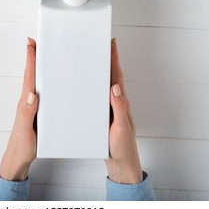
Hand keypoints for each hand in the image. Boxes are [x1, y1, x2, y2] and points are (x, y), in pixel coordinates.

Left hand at [0, 37, 37, 180]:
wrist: (18, 158)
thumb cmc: (21, 145)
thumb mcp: (25, 130)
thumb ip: (27, 113)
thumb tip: (32, 94)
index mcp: (25, 103)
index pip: (29, 77)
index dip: (30, 59)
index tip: (31, 43)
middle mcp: (28, 101)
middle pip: (32, 75)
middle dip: (34, 58)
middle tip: (36, 42)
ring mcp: (32, 106)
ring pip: (37, 83)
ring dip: (39, 68)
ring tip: (45, 55)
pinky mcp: (37, 112)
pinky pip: (42, 93)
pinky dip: (45, 83)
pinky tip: (51, 82)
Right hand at [104, 38, 142, 183]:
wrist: (121, 164)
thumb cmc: (122, 147)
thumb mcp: (121, 128)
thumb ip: (119, 108)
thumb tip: (114, 86)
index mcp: (121, 102)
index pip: (117, 76)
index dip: (114, 59)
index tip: (111, 43)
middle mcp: (116, 102)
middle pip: (111, 76)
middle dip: (107, 59)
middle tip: (100, 44)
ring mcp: (110, 109)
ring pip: (103, 85)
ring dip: (99, 71)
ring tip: (91, 58)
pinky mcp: (103, 115)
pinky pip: (97, 96)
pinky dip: (93, 86)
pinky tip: (86, 85)